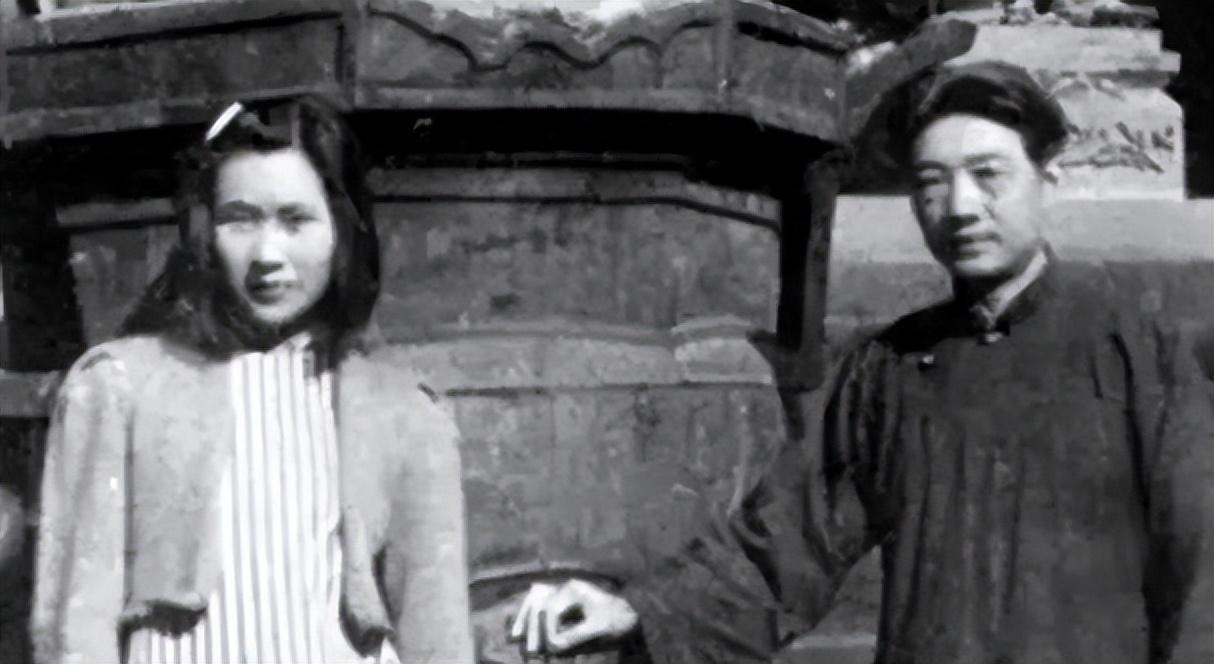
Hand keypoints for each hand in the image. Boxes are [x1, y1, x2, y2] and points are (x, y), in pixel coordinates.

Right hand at [507, 579, 638, 656]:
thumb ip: (576, 637)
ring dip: (524, 620)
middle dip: (532, 627)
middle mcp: (566, 587)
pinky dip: (528, 617)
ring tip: (516, 638)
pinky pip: (537, 605)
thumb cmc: (618, 621)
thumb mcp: (600, 630)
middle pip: (539, 602)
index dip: (548, 630)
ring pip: (534, 600)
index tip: (553, 648)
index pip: (552, 608)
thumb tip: (553, 646)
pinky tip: (519, 631)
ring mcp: (562, 592)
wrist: (629, 616)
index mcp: (576, 589)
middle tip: (531, 652)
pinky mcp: (561, 602)